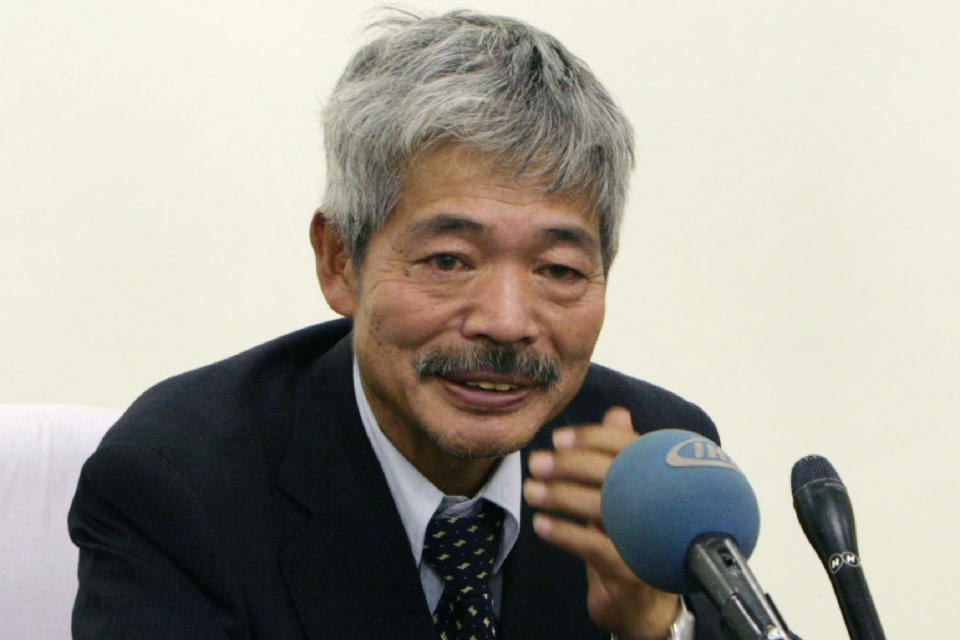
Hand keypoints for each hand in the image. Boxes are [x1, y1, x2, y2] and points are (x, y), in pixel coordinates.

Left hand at [524, 407, 679, 639]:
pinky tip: (542, 524)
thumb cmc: (631, 542)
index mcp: (658, 482)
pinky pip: (595, 547)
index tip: (558, 438)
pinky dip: (564, 533)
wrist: (645, 606)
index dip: (592, 438)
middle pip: (615, 473)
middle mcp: (659, 507)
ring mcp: (647, 540)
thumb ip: (620, 455)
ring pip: (602, 508)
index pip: (628, 448)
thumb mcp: (622, 497)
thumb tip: (617, 412)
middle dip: (570, 464)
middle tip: (536, 462)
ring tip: (530, 490)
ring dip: (561, 495)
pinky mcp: (632, 572)